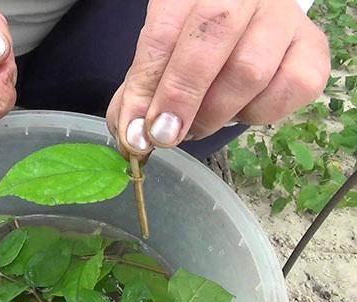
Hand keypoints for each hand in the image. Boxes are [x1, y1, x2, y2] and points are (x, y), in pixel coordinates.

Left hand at [106, 0, 329, 155]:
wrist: (249, 27)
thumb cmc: (196, 46)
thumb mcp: (161, 58)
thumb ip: (141, 92)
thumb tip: (133, 138)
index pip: (162, 35)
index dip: (146, 87)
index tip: (136, 130)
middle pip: (210, 41)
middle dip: (181, 97)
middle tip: (165, 135)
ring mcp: (283, 17)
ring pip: (250, 71)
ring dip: (216, 113)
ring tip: (198, 124)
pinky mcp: (314, 47)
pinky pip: (290, 89)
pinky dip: (258, 114)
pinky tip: (240, 110)